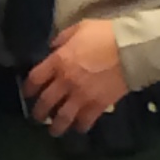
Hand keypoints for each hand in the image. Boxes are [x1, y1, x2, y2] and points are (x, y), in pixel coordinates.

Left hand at [21, 20, 128, 137]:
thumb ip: (62, 39)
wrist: (131, 50)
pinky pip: (86, 120)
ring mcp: (82, 95)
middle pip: (46, 101)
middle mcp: (66, 81)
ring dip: (56, 125)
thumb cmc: (105, 35)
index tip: (27, 94)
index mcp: (58, 61)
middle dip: (39, 112)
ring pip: (63, 116)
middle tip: (37, 117)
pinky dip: (81, 126)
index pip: (35, 78)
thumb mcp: (79, 28)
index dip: (28, 88)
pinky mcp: (99, 104)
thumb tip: (53, 48)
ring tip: (54, 130)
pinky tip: (78, 128)